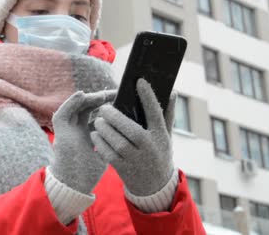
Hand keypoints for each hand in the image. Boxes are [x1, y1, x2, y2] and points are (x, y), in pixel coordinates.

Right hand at [49, 89, 116, 193]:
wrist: (75, 185)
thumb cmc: (90, 173)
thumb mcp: (107, 152)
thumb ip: (113, 141)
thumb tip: (131, 131)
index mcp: (88, 133)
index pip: (98, 114)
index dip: (108, 106)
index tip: (121, 99)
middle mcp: (77, 129)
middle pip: (88, 107)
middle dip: (101, 99)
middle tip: (115, 93)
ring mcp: (68, 129)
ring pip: (76, 107)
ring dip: (89, 98)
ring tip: (102, 94)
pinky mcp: (59, 131)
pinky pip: (63, 111)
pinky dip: (71, 102)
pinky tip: (82, 95)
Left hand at [91, 78, 176, 195]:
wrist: (155, 187)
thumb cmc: (159, 154)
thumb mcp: (166, 136)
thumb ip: (168, 114)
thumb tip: (173, 91)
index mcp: (160, 135)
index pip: (155, 113)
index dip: (148, 96)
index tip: (139, 81)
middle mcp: (149, 147)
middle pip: (131, 129)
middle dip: (115, 116)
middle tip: (104, 108)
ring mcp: (136, 159)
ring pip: (117, 142)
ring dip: (104, 129)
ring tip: (98, 121)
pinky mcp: (124, 169)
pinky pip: (109, 154)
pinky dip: (100, 143)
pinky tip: (95, 134)